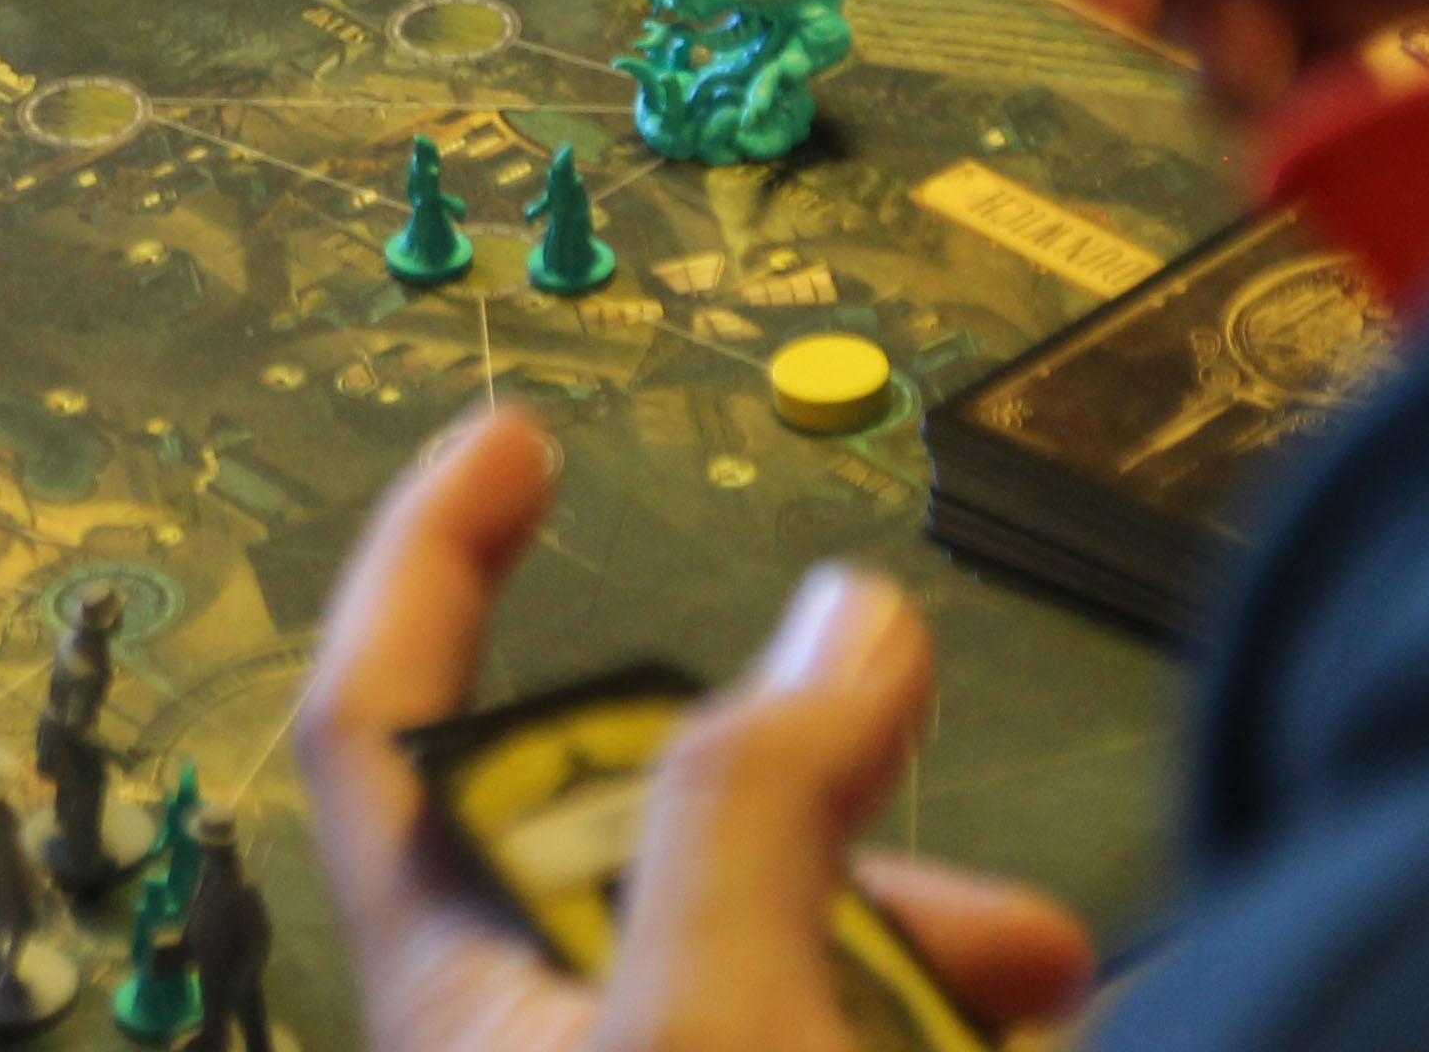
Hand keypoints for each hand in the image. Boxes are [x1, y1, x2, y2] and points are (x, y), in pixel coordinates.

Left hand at [302, 404, 1094, 1051]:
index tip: (511, 435)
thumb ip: (759, 808)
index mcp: (456, 979)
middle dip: (844, 827)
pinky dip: (964, 1026)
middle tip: (999, 908)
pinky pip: (876, 1028)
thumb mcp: (711, 1024)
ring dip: (940, 956)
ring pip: (808, 943)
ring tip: (1048, 993)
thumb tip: (845, 618)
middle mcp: (550, 1024)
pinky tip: (1048, 1030)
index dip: (426, 564)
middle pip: (675, 828)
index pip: (379, 722)